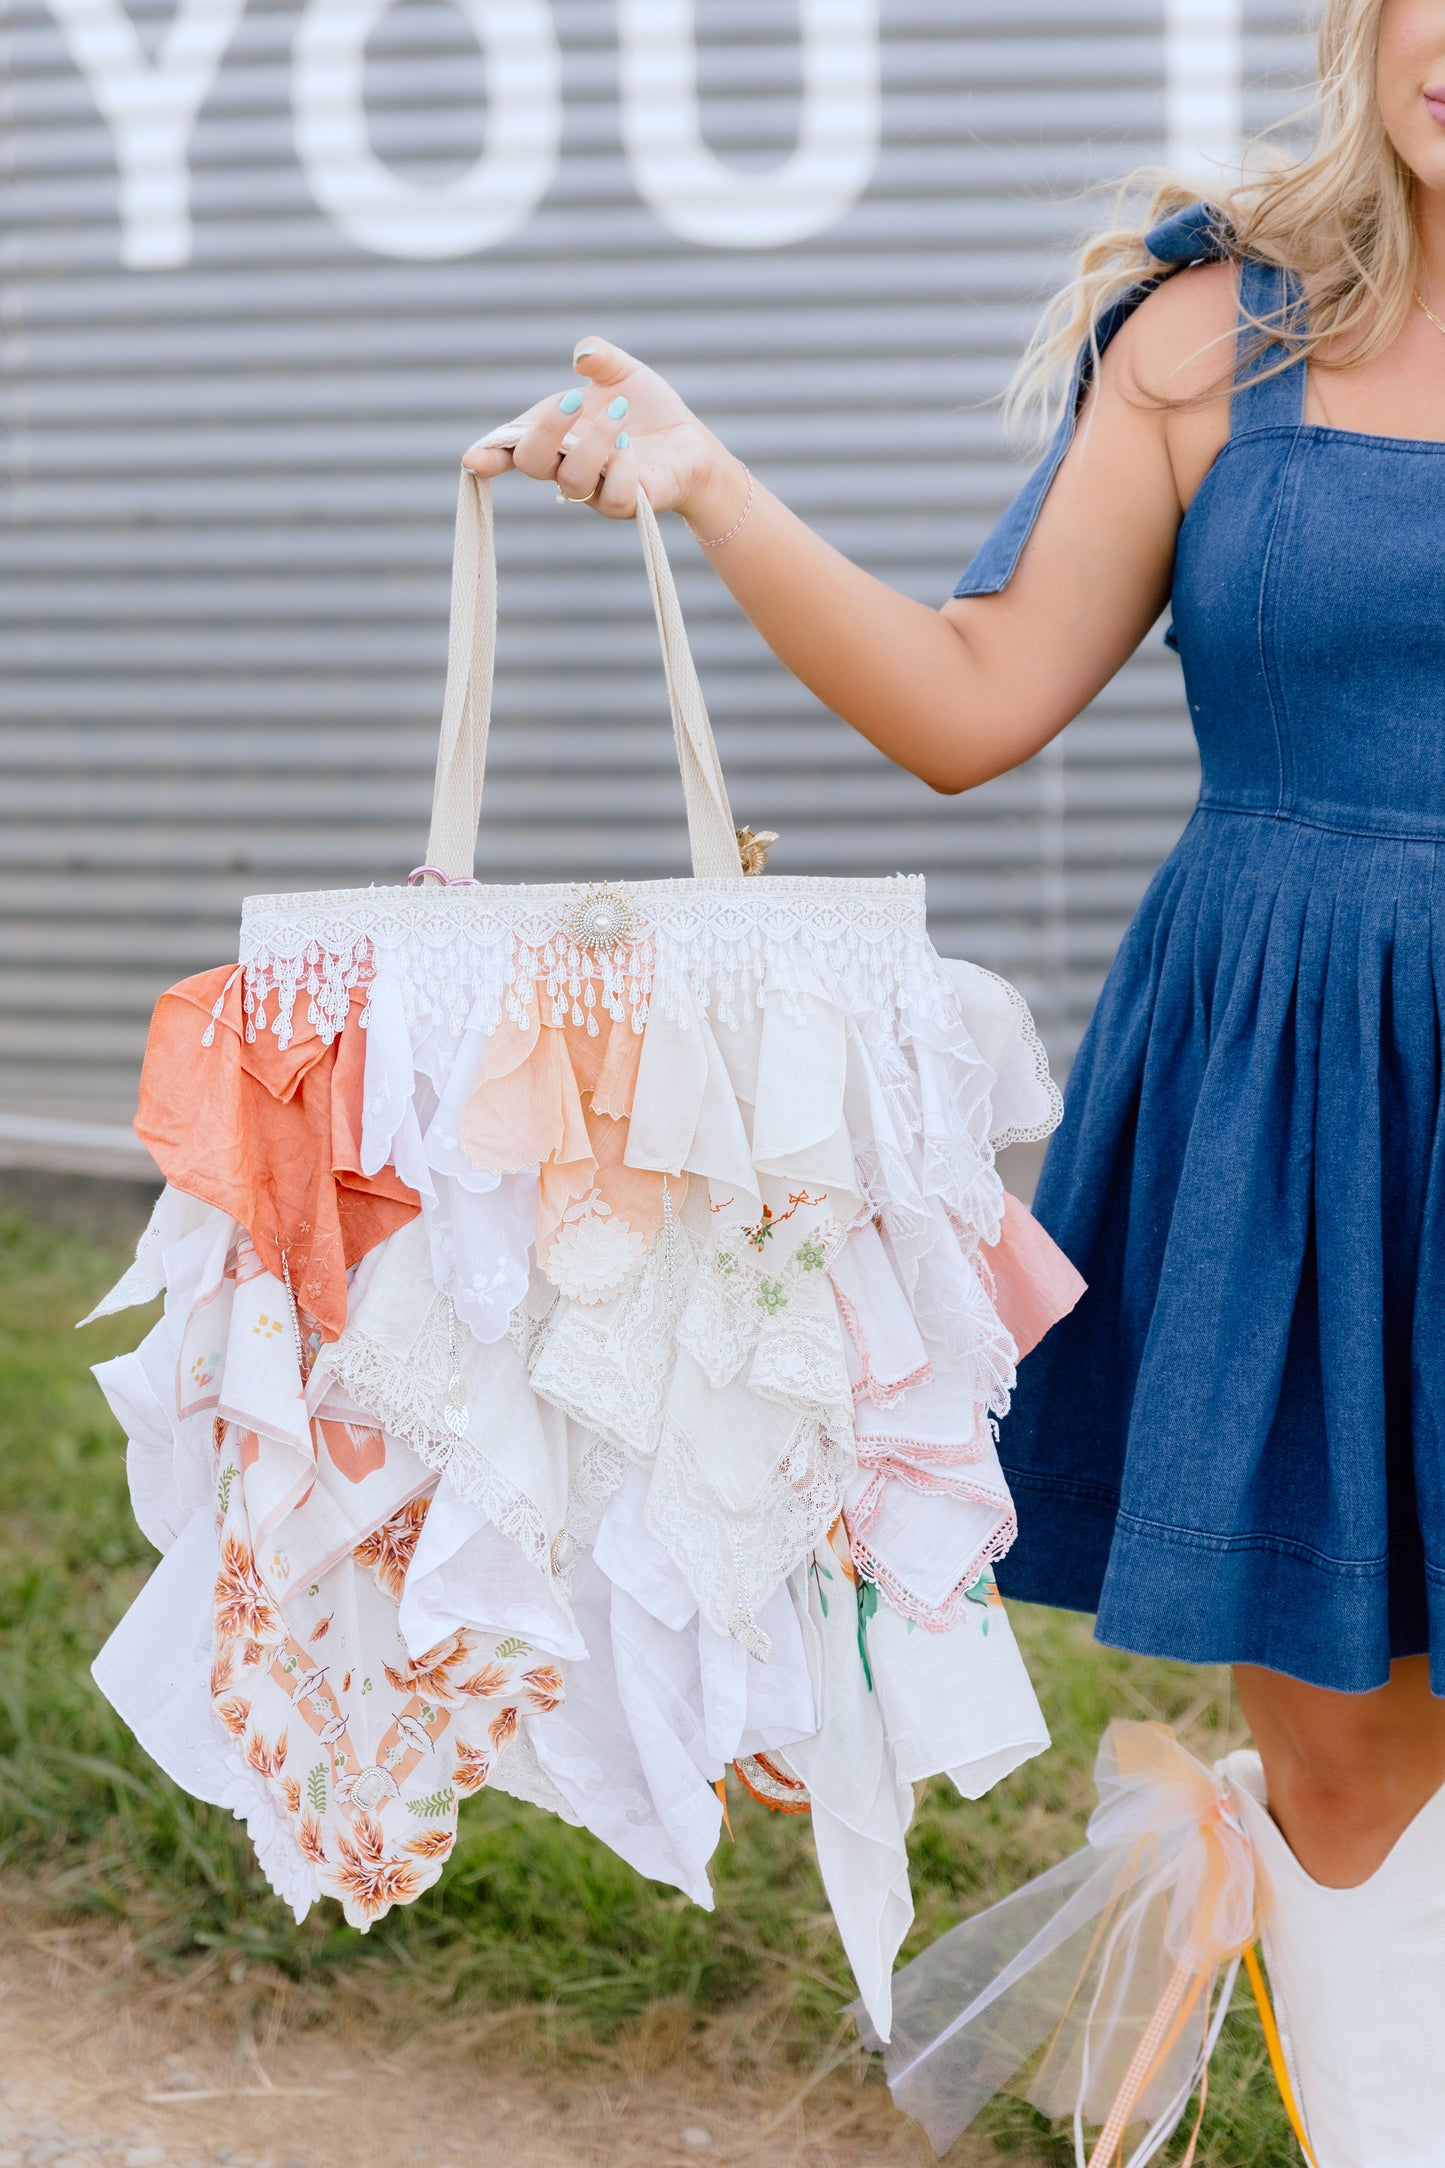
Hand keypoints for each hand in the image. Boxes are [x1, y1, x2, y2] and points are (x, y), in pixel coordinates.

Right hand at [462, 335, 746, 532]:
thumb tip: (581, 356)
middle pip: (533, 462)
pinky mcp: (626, 506)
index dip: (489, 454)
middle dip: (547, 430)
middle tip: (574, 398)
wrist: (691, 445)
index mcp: (554, 435)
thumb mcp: (622, 372)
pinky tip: (632, 449)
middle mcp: (566, 466)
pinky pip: (611, 497)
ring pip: (572, 480)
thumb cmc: (648, 411)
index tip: (473, 459)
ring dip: (593, 442)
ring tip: (620, 412)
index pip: (511, 448)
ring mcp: (594, 491)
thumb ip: (600, 357)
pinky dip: (619, 469)